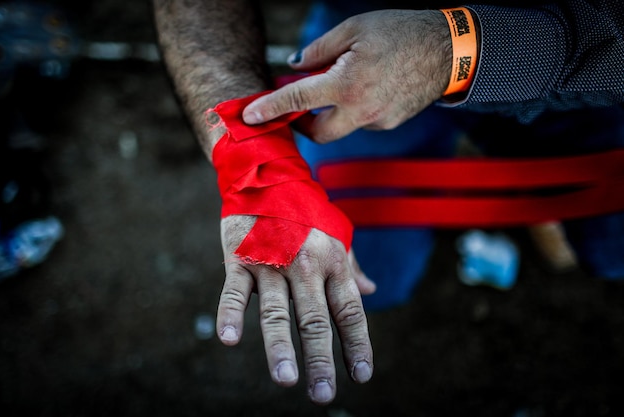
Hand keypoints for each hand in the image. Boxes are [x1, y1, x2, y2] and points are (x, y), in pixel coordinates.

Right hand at [216, 215, 375, 404]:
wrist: (266, 175)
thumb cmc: (305, 212)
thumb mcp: (336, 234)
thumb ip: (351, 266)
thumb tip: (371, 290)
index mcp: (332, 261)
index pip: (349, 311)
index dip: (357, 344)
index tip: (361, 375)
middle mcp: (305, 264)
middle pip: (315, 319)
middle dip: (320, 360)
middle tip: (323, 394)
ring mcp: (271, 261)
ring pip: (276, 311)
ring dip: (280, 347)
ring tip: (286, 379)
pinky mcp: (239, 257)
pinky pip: (234, 289)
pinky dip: (230, 314)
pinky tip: (228, 339)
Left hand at [243, 9, 451, 142]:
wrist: (448, 51)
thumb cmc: (400, 32)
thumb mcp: (354, 28)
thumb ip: (319, 50)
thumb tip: (295, 66)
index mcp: (346, 83)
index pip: (297, 99)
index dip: (270, 108)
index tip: (249, 117)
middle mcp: (360, 110)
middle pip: (318, 133)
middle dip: (303, 124)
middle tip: (299, 107)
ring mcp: (377, 121)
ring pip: (342, 126)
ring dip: (334, 110)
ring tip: (352, 78)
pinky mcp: (390, 124)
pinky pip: (362, 121)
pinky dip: (356, 108)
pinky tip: (372, 86)